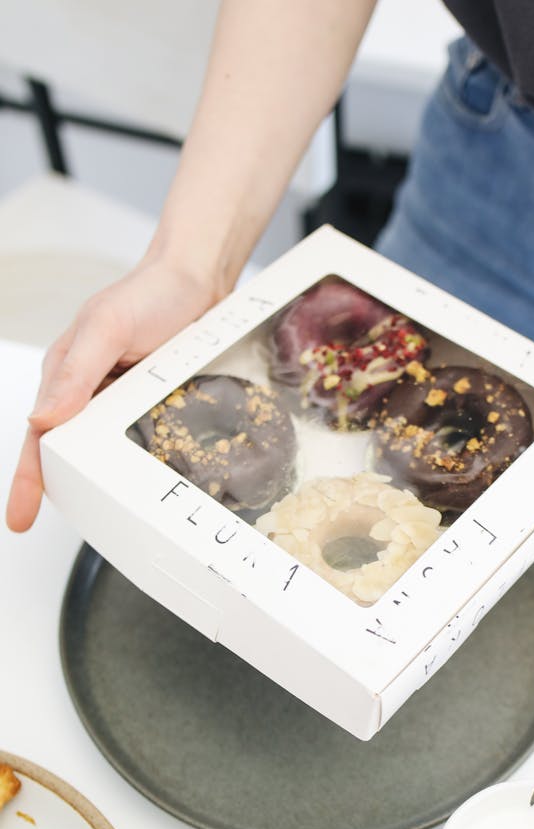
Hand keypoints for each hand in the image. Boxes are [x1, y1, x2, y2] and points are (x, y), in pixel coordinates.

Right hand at [6, 256, 220, 531]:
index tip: (18, 517)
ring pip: (109, 453)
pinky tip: (153, 485)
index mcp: (66, 378)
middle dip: (68, 490)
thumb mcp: (106, 327)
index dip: (28, 479)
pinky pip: (145, 442)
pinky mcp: (155, 407)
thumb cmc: (147, 294)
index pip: (40, 438)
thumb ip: (76, 371)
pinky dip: (145, 463)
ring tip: (114, 516)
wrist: (198, 282)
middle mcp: (90, 395)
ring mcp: (123, 403)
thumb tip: (42, 417)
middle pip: (71, 454)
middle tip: (81, 524)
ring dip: (108, 481)